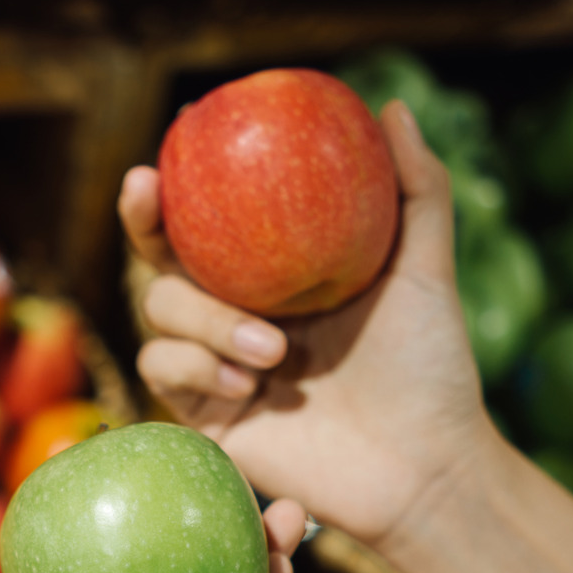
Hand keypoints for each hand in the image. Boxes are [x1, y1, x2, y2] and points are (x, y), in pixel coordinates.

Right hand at [127, 101, 493, 547]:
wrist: (423, 466)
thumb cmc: (430, 369)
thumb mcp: (424, 272)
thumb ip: (416, 191)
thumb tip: (394, 107)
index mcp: (273, 276)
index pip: (206, 222)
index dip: (175, 186)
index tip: (169, 143)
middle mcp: (234, 314)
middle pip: (159, 258)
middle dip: (143, 223)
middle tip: (148, 193)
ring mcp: (214, 364)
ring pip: (159, 313)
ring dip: (205, 321)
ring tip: (272, 351)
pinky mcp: (205, 415)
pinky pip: (165, 369)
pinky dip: (198, 366)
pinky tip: (250, 383)